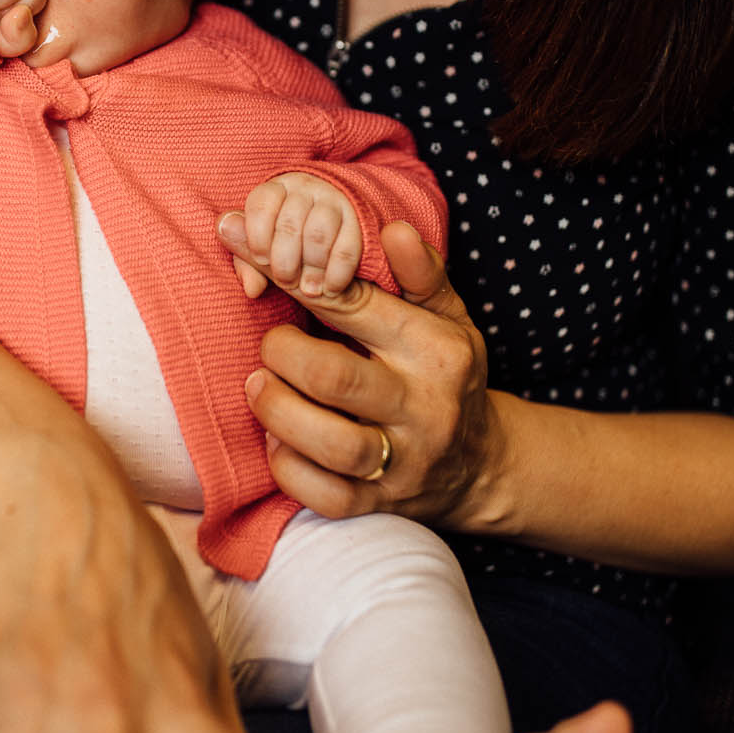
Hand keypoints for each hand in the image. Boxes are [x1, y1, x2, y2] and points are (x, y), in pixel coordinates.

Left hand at [224, 172, 362, 300]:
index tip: (262, 259)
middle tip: (287, 282)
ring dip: (312, 268)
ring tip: (309, 289)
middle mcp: (304, 187)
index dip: (257, 236)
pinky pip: (347, 247)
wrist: (338, 231)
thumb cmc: (290, 245)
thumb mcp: (266, 251)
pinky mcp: (359, 218)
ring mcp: (333, 199)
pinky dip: (338, 273)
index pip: (261, 203)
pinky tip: (331, 288)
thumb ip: (247, 258)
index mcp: (275, 189)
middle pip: (289, 224)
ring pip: (319, 234)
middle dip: (285, 262)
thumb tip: (231, 248)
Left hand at [240, 220, 504, 531]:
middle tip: (268, 346)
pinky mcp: (379, 505)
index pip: (354, 307)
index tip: (255, 262)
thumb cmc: (446, 374)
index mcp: (436, 350)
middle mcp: (423, 406)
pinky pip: (324, 496)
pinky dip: (288, 467)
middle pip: (335, 378)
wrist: (478, 465)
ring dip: (278, 411)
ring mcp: (403, 461)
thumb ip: (419, 272)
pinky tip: (278, 440)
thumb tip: (391, 228)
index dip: (294, 282)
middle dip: (283, 354)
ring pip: (330, 443)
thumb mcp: (449, 317)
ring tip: (260, 388)